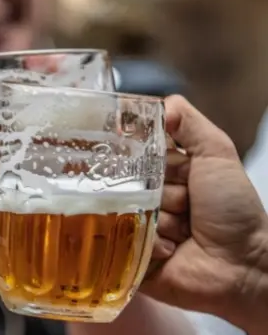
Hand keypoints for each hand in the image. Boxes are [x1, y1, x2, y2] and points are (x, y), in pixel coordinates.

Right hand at [142, 95, 267, 332]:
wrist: (244, 266)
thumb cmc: (234, 210)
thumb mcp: (218, 155)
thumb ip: (191, 125)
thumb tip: (163, 102)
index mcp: (165, 174)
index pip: (135, 155)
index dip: (146, 158)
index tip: (155, 164)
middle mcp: (149, 199)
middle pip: (128, 183)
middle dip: (158, 192)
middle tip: (184, 202)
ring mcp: (139, 228)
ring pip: (127, 212)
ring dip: (160, 220)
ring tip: (184, 231)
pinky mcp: (132, 256)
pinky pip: (125, 243)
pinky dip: (151, 244)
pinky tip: (173, 249)